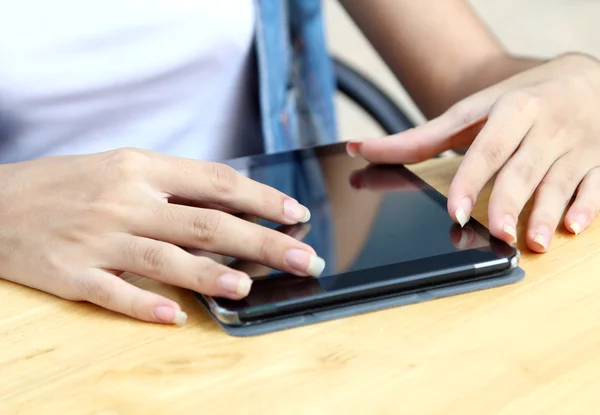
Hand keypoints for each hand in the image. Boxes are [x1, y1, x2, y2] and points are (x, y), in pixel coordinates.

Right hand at [0, 148, 324, 323]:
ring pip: (166, 258)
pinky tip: (173, 317)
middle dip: (262, 241)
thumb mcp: (121, 167)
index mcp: (142, 168)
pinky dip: (145, 306)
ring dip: (211, 275)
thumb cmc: (67, 183)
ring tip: (250, 287)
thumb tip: (230, 201)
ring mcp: (97, 238)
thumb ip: (173, 184)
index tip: (295, 213)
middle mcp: (125, 200)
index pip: (216, 181)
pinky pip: (113, 293)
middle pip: (206, 223)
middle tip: (303, 258)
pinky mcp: (70, 273)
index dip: (260, 199)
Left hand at [348, 53, 599, 252]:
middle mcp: (547, 126)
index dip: (471, 180)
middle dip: (511, 203)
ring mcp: (577, 145)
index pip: (488, 149)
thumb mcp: (471, 112)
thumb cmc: (518, 99)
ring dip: (547, 213)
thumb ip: (422, 137)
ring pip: (561, 182)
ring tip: (534, 242)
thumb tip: (363, 149)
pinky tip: (573, 226)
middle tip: (498, 235)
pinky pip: (597, 185)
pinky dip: (588, 206)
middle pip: (525, 169)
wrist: (584, 76)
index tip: (456, 211)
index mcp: (513, 110)